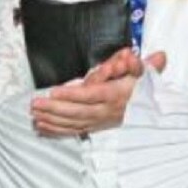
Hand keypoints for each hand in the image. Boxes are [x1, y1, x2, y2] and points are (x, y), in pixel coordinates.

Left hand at [30, 48, 165, 136]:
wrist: (153, 115)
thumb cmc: (145, 90)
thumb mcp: (146, 75)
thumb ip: (143, 65)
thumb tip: (147, 56)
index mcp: (116, 96)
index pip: (92, 95)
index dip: (72, 95)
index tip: (55, 92)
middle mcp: (106, 112)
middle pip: (77, 112)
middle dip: (54, 109)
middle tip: (35, 104)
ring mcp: (100, 122)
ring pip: (72, 123)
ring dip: (52, 120)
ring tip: (34, 115)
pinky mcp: (95, 127)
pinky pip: (74, 131)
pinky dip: (57, 130)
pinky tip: (42, 127)